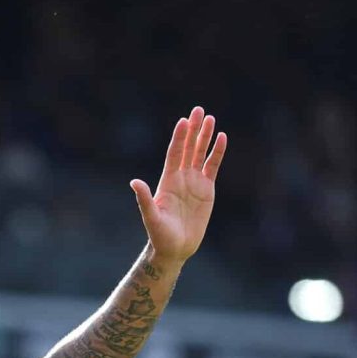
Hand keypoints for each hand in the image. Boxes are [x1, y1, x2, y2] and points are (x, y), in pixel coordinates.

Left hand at [130, 106, 227, 263]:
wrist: (175, 247)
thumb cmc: (160, 235)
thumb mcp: (151, 217)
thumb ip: (144, 199)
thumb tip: (134, 182)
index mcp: (167, 181)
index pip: (174, 154)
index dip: (179, 137)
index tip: (183, 121)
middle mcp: (180, 177)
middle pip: (188, 148)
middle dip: (193, 130)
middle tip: (198, 110)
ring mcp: (194, 182)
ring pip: (200, 154)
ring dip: (205, 137)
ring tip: (210, 118)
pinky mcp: (206, 190)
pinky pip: (213, 167)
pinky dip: (217, 153)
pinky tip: (221, 138)